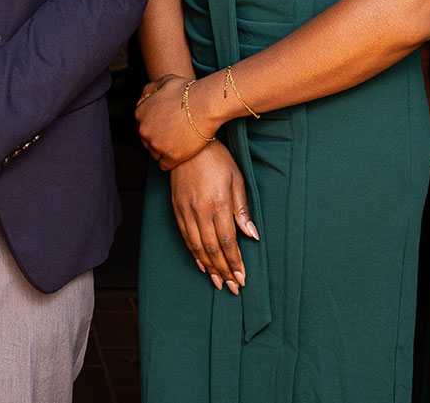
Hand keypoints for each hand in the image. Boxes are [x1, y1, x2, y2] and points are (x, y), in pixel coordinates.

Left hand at [136, 74, 211, 170]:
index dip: (154, 125)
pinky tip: (179, 155)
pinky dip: (170, 162)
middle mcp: (144, 130)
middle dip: (157, 139)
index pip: (142, 125)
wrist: (205, 105)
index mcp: (140, 113)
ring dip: (163, 151)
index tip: (165, 125)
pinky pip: (164, 165)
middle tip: (173, 135)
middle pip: (147, 141)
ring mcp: (157, 145)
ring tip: (177, 144)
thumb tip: (143, 99)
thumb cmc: (187, 91)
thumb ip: (149, 89)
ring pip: (155, 154)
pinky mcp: (171, 157)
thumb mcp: (164, 82)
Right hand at [168, 141, 256, 292]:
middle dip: (224, 271)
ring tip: (219, 282)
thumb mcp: (237, 179)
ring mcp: (186, 211)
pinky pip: (186, 237)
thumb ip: (242, 209)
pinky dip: (194, 254)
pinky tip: (202, 265)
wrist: (187, 142)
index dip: (235, 262)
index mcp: (219, 204)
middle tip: (234, 287)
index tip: (242, 277)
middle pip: (213, 249)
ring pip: (197, 247)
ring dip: (209, 267)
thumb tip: (252, 235)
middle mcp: (200, 211)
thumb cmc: (217, 159)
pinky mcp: (177, 209)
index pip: (228, 241)